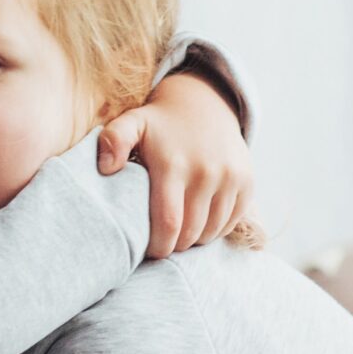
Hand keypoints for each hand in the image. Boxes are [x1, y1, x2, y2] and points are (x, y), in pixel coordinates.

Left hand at [100, 71, 252, 257]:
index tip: (149, 249)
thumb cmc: (159, 124)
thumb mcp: (132, 123)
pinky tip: (201, 220)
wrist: (204, 104)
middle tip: (163, 240)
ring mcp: (230, 178)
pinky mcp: (247, 182)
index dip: (159, 245)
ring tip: (180, 230)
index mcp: (173, 165)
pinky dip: (215, 229)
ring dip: (195, 239)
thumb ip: (113, 141)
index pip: (169, 223)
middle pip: (190, 233)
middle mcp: (206, 172)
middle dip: (174, 245)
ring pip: (211, 232)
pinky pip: (230, 222)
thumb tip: (106, 168)